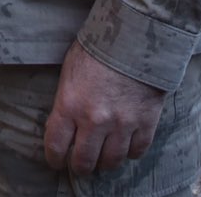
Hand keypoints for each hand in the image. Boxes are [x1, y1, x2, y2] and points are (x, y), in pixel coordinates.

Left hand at [42, 44, 167, 172]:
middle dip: (81, 166)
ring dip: (105, 162)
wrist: (135, 35)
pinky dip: (130, 152)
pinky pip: (137, 151)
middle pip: (84, 161)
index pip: (56, 146)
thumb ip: (66, 101)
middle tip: (81, 163)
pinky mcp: (145, 122)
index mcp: (70, 105)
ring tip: (103, 156)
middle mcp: (94, 119)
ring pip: (112, 161)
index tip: (57, 160)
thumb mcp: (70, 71)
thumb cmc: (98, 48)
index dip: (54, 158)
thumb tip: (63, 125)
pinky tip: (125, 145)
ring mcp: (122, 123)